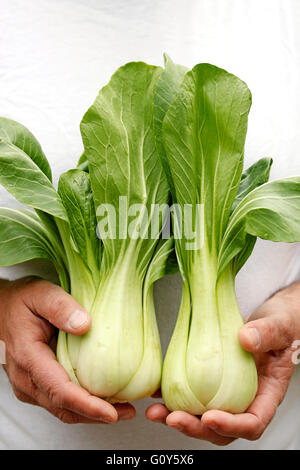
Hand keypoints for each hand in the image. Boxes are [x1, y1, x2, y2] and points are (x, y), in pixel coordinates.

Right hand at [0, 277, 135, 423]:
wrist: (3, 308)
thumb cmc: (21, 301)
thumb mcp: (40, 294)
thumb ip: (60, 307)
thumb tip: (85, 325)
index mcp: (28, 357)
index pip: (59, 390)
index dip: (86, 405)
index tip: (111, 412)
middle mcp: (26, 378)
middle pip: (63, 407)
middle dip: (95, 415)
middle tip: (128, 412)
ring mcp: (29, 385)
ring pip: (62, 409)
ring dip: (91, 413)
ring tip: (122, 409)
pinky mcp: (37, 384)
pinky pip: (60, 401)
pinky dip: (82, 405)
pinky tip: (104, 398)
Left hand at [146, 282, 299, 445]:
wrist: (270, 320)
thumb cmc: (280, 327)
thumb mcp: (279, 326)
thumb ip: (267, 333)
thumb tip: (246, 339)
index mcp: (266, 395)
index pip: (252, 423)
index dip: (231, 426)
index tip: (211, 417)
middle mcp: (244, 400)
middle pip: (221, 429)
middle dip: (195, 428)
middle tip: (173, 418)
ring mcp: (224, 394)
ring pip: (201, 417)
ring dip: (176, 418)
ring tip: (155, 412)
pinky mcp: (208, 381)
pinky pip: (189, 395)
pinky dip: (170, 396)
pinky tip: (154, 391)